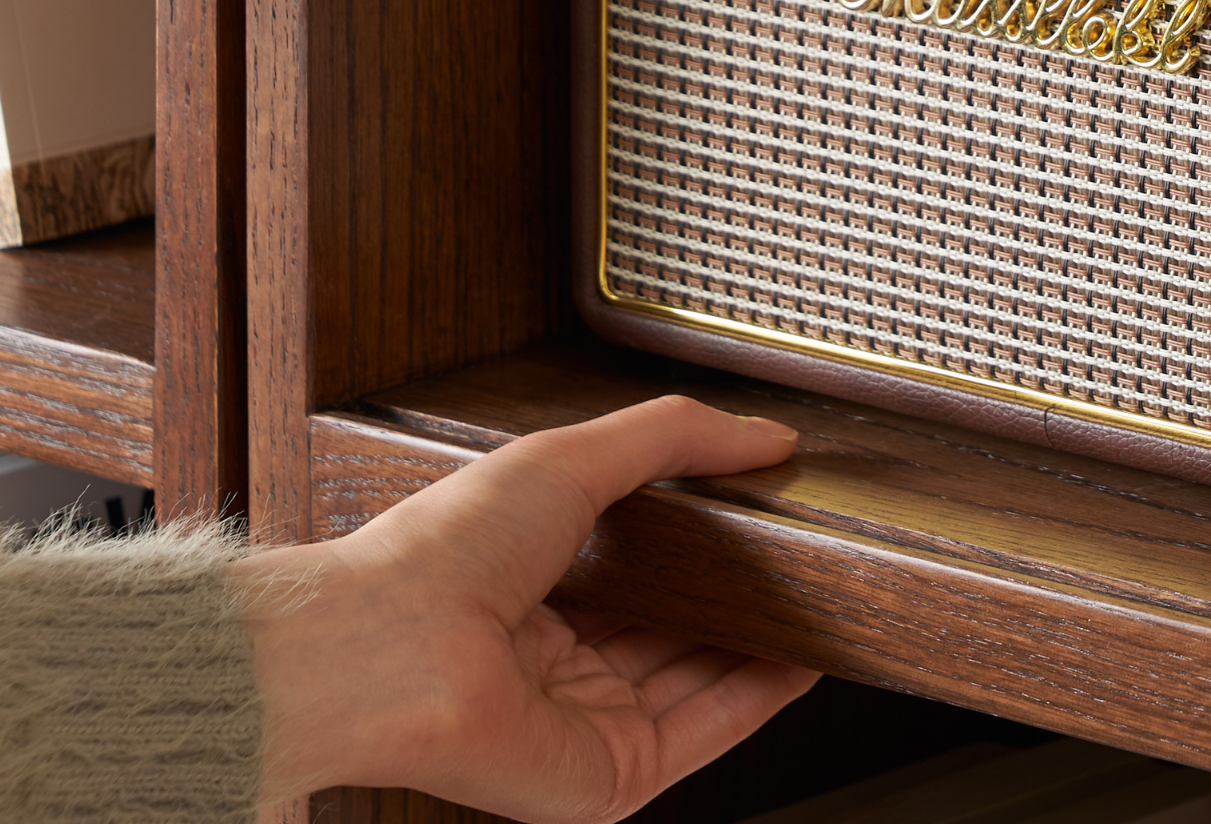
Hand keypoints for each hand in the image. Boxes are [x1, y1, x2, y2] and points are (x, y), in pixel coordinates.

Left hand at [234, 395, 819, 815]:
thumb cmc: (444, 552)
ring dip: (758, 649)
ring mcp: (582, 721)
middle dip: (736, 600)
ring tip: (819, 604)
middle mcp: (556, 660)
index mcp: (531, 584)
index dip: (697, 545)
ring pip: (694, 684)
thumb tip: (762, 435)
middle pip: (670, 631)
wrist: (392, 647)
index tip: (756, 514)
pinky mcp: (607, 775)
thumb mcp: (570, 456)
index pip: (634, 570)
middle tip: (799, 562)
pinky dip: (754, 700)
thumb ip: (671, 437)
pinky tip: (798, 661)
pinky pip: (700, 736)